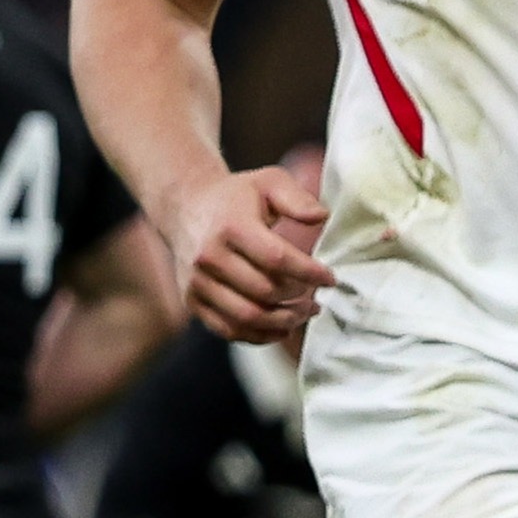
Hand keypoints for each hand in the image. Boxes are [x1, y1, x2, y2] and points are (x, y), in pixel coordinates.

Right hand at [165, 165, 334, 343]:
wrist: (186, 207)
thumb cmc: (237, 196)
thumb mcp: (269, 182)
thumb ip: (297, 198)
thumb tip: (322, 216)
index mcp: (231, 226)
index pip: (277, 258)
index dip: (309, 272)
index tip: (331, 278)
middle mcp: (208, 257)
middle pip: (264, 290)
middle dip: (299, 298)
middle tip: (318, 297)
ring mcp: (197, 282)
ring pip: (247, 316)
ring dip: (284, 321)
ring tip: (306, 312)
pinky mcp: (192, 301)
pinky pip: (228, 329)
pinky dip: (259, 336)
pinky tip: (283, 327)